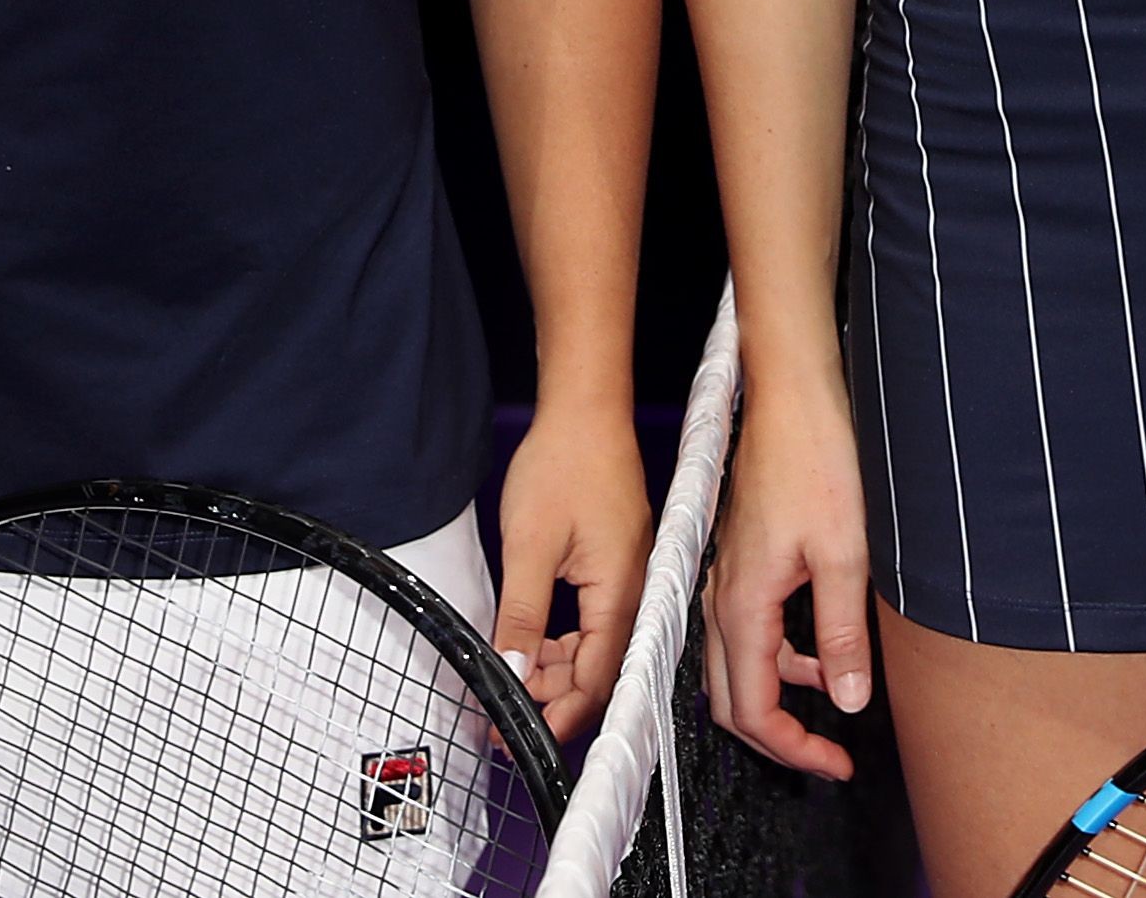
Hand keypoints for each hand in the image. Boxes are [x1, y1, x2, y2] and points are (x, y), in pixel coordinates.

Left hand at [490, 396, 653, 740]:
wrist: (584, 411)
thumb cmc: (565, 463)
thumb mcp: (529, 546)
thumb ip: (522, 616)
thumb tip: (512, 672)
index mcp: (623, 593)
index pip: (598, 679)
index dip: (558, 715)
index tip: (520, 734)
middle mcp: (637, 592)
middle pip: (602, 672)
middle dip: (555, 699)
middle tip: (508, 714)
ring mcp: (631, 580)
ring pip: (599, 650)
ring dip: (558, 671)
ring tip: (515, 678)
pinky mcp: (620, 569)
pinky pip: (598, 624)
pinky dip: (566, 643)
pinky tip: (536, 644)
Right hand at [700, 362, 873, 778]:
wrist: (791, 397)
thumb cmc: (814, 459)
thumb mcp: (845, 555)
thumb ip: (841, 634)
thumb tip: (845, 699)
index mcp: (741, 604)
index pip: (751, 709)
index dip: (792, 749)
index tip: (834, 764)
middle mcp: (722, 597)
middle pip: (733, 699)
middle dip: (779, 737)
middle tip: (828, 756)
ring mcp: (725, 579)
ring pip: (738, 667)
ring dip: (778, 697)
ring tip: (830, 711)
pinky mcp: (739, 561)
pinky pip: (747, 632)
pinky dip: (778, 658)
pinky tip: (817, 652)